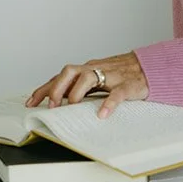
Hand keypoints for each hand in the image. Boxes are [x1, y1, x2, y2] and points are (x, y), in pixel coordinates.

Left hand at [26, 51, 148, 119]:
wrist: (152, 66)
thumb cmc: (123, 74)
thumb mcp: (99, 79)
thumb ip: (82, 87)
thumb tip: (60, 101)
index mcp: (87, 69)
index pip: (60, 77)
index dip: (44, 88)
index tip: (30, 102)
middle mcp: (96, 70)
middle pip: (70, 71)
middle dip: (57, 88)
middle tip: (51, 106)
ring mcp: (112, 76)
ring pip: (89, 77)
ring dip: (76, 92)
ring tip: (71, 106)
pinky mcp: (129, 85)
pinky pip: (117, 93)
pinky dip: (109, 103)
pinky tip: (102, 114)